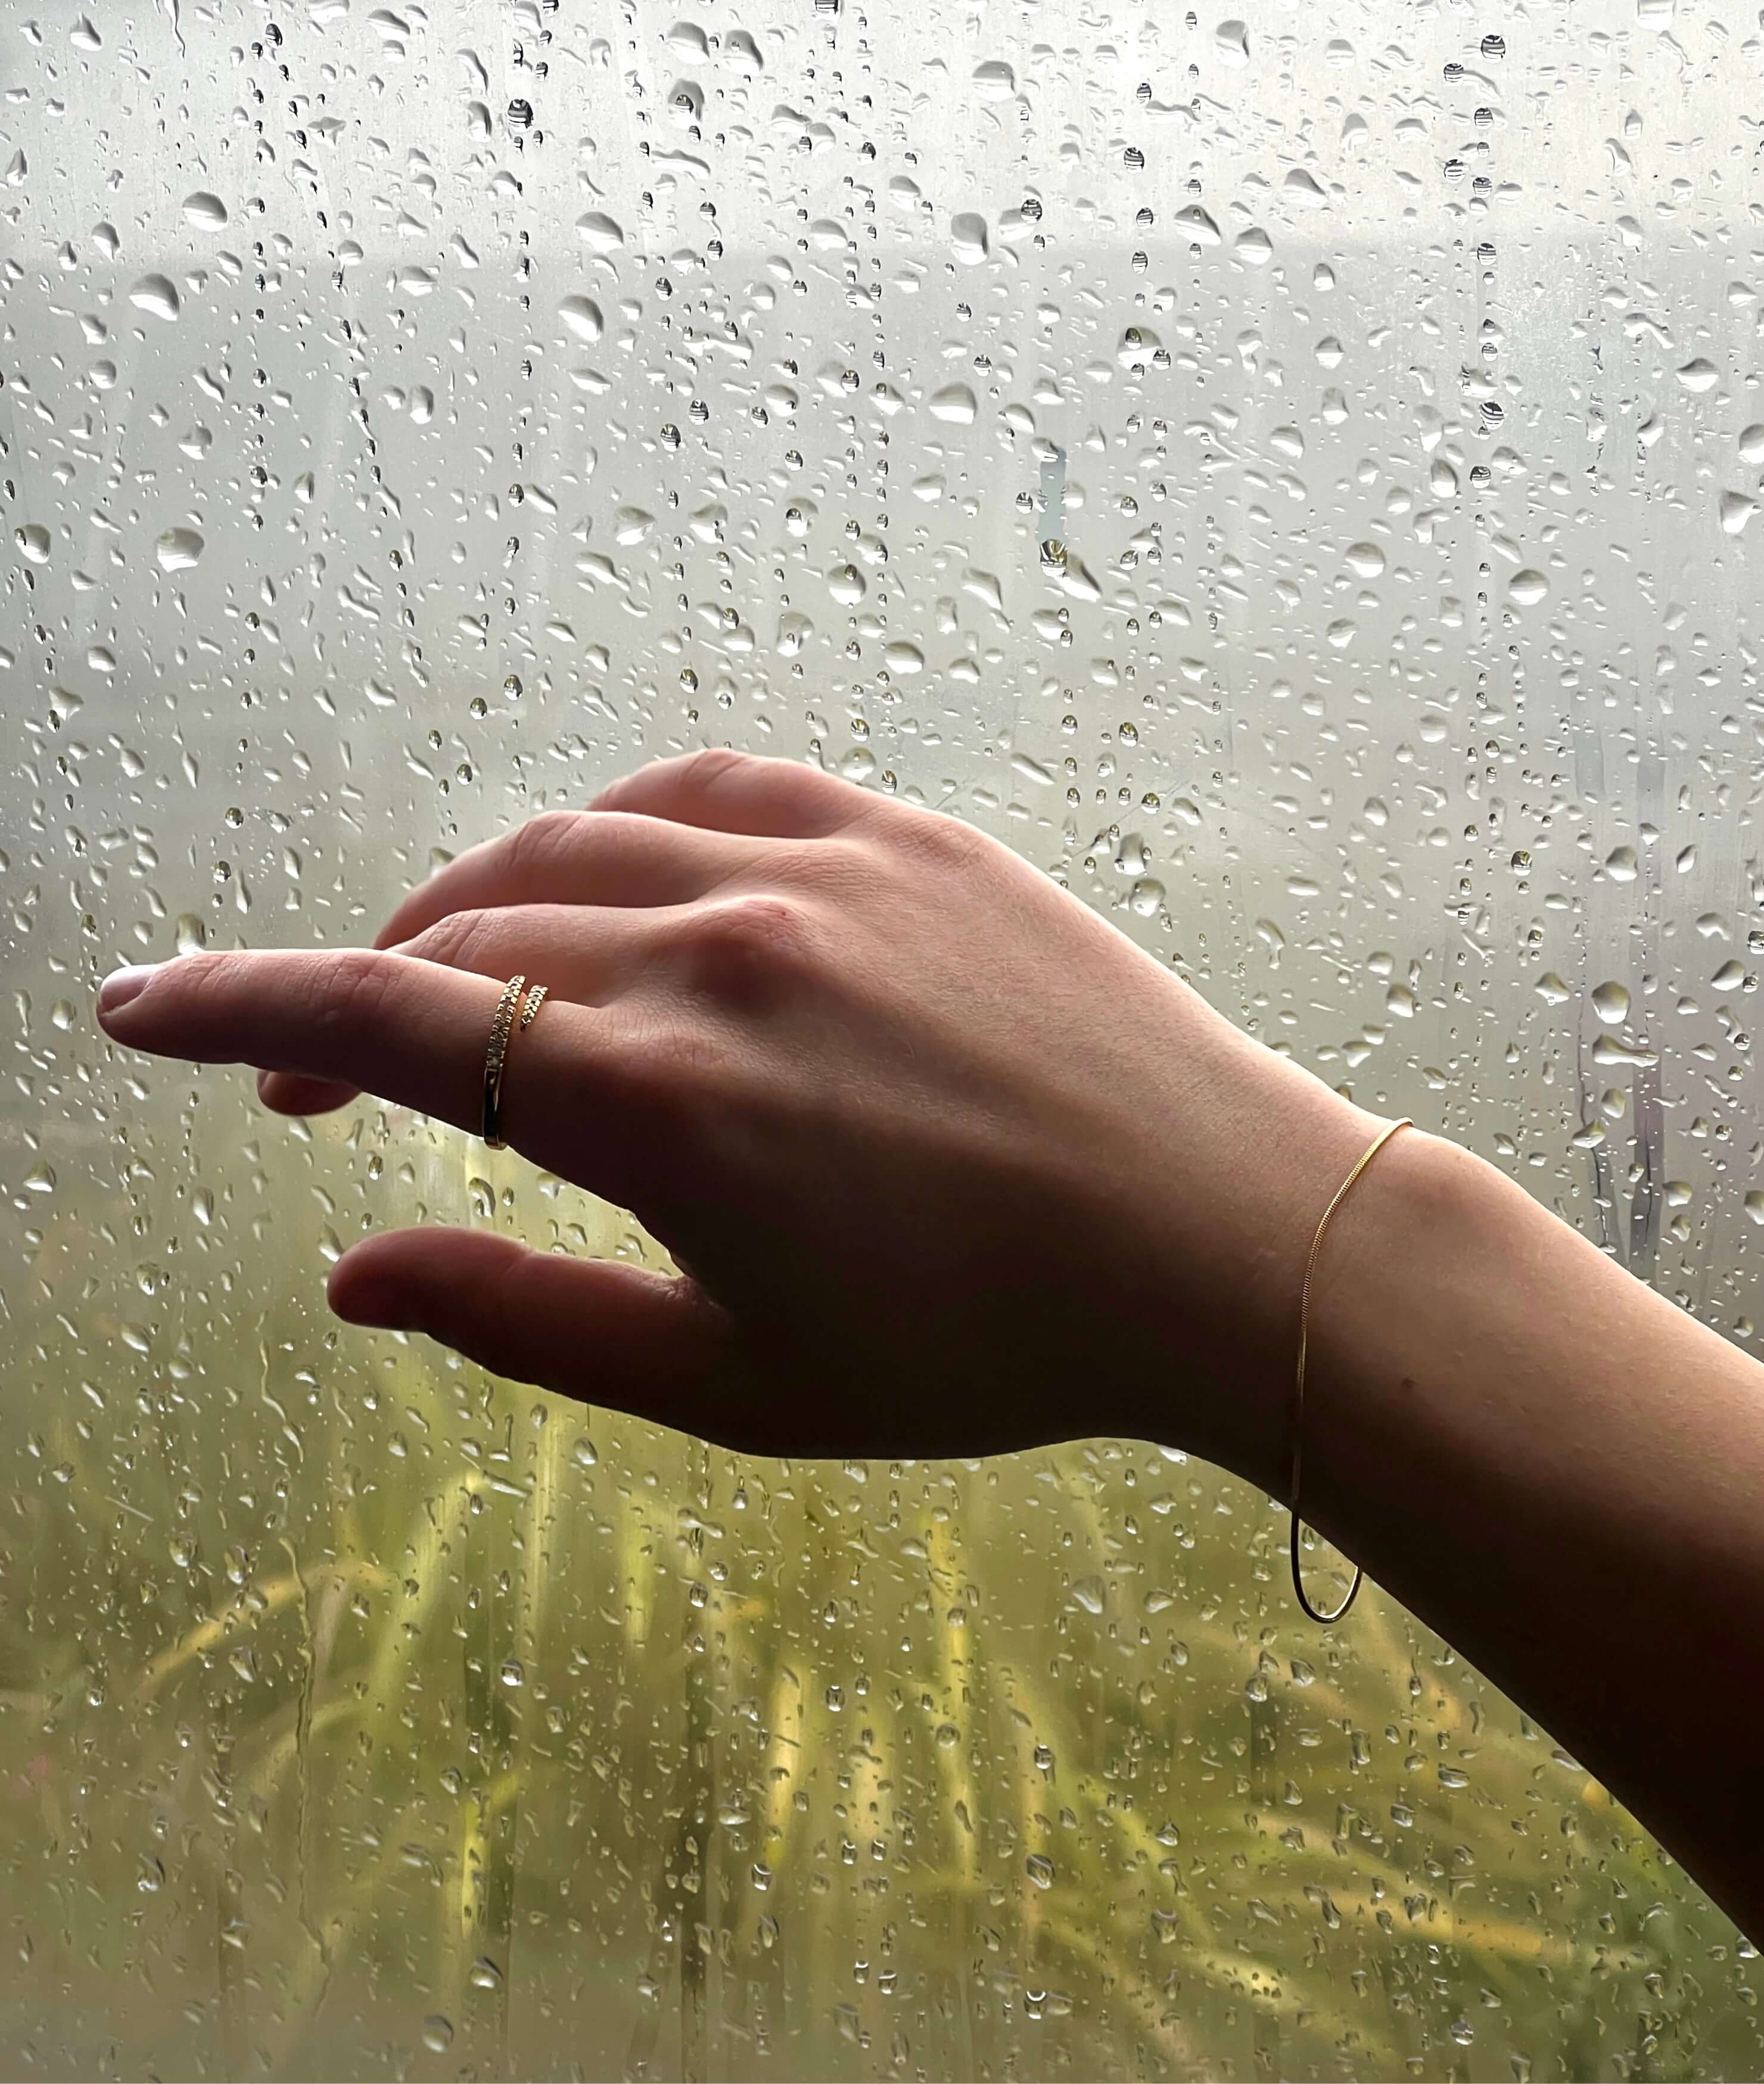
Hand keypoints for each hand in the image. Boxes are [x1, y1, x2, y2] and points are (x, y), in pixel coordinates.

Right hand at [94, 749, 1385, 1476]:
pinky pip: (710, 785)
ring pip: (569, 843)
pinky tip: (599, 875)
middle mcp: (720, 952)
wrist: (1218, 1239)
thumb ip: (523, 1320)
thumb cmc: (987, 1347)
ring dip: (471, 906)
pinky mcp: (905, 832)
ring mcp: (818, 870)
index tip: (139, 1008)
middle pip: (461, 932)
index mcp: (663, 1102)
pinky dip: (618, 826)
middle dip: (357, 1000)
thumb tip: (351, 1271)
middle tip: (320, 1079)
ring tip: (443, 978)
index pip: (389, 1022)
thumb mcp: (736, 1383)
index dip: (238, 1008)